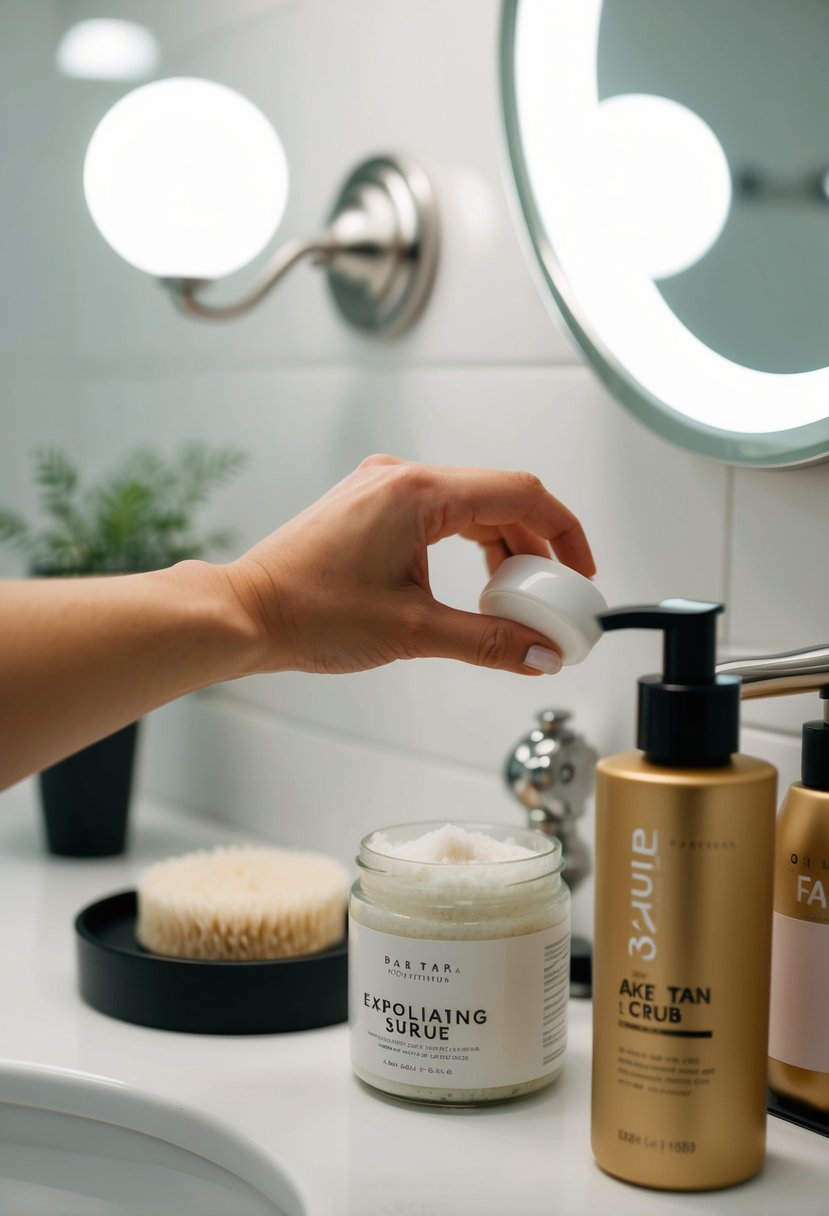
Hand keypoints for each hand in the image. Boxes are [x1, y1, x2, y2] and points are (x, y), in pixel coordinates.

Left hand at [226, 454, 594, 676]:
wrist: (246, 613)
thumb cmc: (308, 613)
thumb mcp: (413, 631)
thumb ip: (489, 641)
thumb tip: (540, 654)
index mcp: (419, 492)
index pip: (521, 494)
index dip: (564, 532)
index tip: (579, 571)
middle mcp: (402, 477)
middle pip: (499, 497)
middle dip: (534, 546)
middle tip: (549, 596)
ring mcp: (383, 487)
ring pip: (470, 505)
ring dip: (500, 546)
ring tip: (512, 598)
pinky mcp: (370, 503)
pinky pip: (439, 512)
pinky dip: (466, 543)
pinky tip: (473, 583)